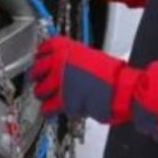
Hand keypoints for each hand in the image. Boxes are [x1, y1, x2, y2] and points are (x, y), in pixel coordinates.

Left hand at [29, 36, 157, 141]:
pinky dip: (48, 110)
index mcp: (66, 48)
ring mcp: (59, 81)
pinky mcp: (62, 100)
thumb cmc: (111, 74)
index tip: (41, 61)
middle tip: (40, 81)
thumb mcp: (88, 57)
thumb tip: (60, 65)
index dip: (41, 57)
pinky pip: (47, 107)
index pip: (43, 48)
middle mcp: (59, 62)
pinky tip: (52, 109)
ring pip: (39, 90)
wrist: (121, 88)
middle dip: (37, 77)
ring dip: (42, 95)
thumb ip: (71, 60)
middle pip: (36, 69)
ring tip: (48, 97)